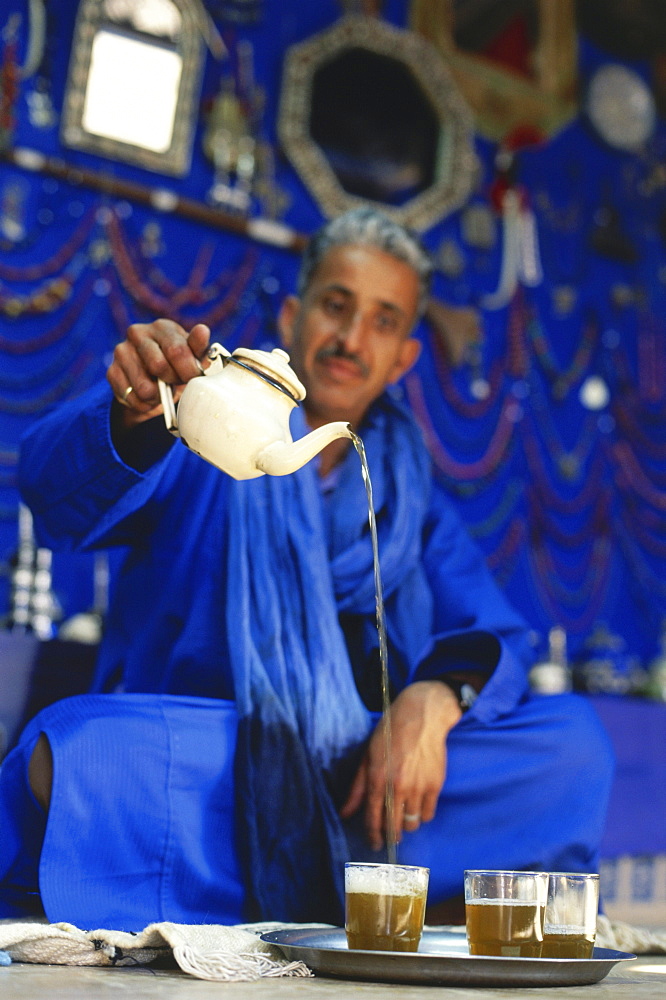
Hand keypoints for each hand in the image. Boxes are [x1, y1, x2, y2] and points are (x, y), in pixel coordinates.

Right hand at [107, 319, 210, 427]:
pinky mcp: (112, 371)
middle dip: (173, 381)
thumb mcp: (193, 356)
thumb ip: (199, 347)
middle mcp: (138, 333)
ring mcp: (122, 351)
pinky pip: (132, 398)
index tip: (194, 378)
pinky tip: (149, 397)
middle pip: (158, 366)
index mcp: (162, 327)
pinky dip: (144, 404)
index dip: (188, 371)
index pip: (176, 350)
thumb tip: (202, 331)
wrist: (154, 382)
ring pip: (144, 387)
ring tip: (163, 391)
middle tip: (177, 383)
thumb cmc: (178, 365)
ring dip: (158, 397)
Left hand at [340, 681, 461, 850]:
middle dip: (390, 836)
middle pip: (393, 827)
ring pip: (412, 823)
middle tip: (390, 837)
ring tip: (403, 816)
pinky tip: (417, 806)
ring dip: (406, 825)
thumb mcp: (367, 757)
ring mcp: (418, 787)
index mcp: (377, 779)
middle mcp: (398, 786)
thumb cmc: (390, 733)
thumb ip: (357, 789)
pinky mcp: (435, 785)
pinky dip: (422, 815)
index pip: (372, 818)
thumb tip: (344, 813)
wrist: (421, 717)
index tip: (374, 843)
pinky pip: (428, 814)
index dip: (372, 835)